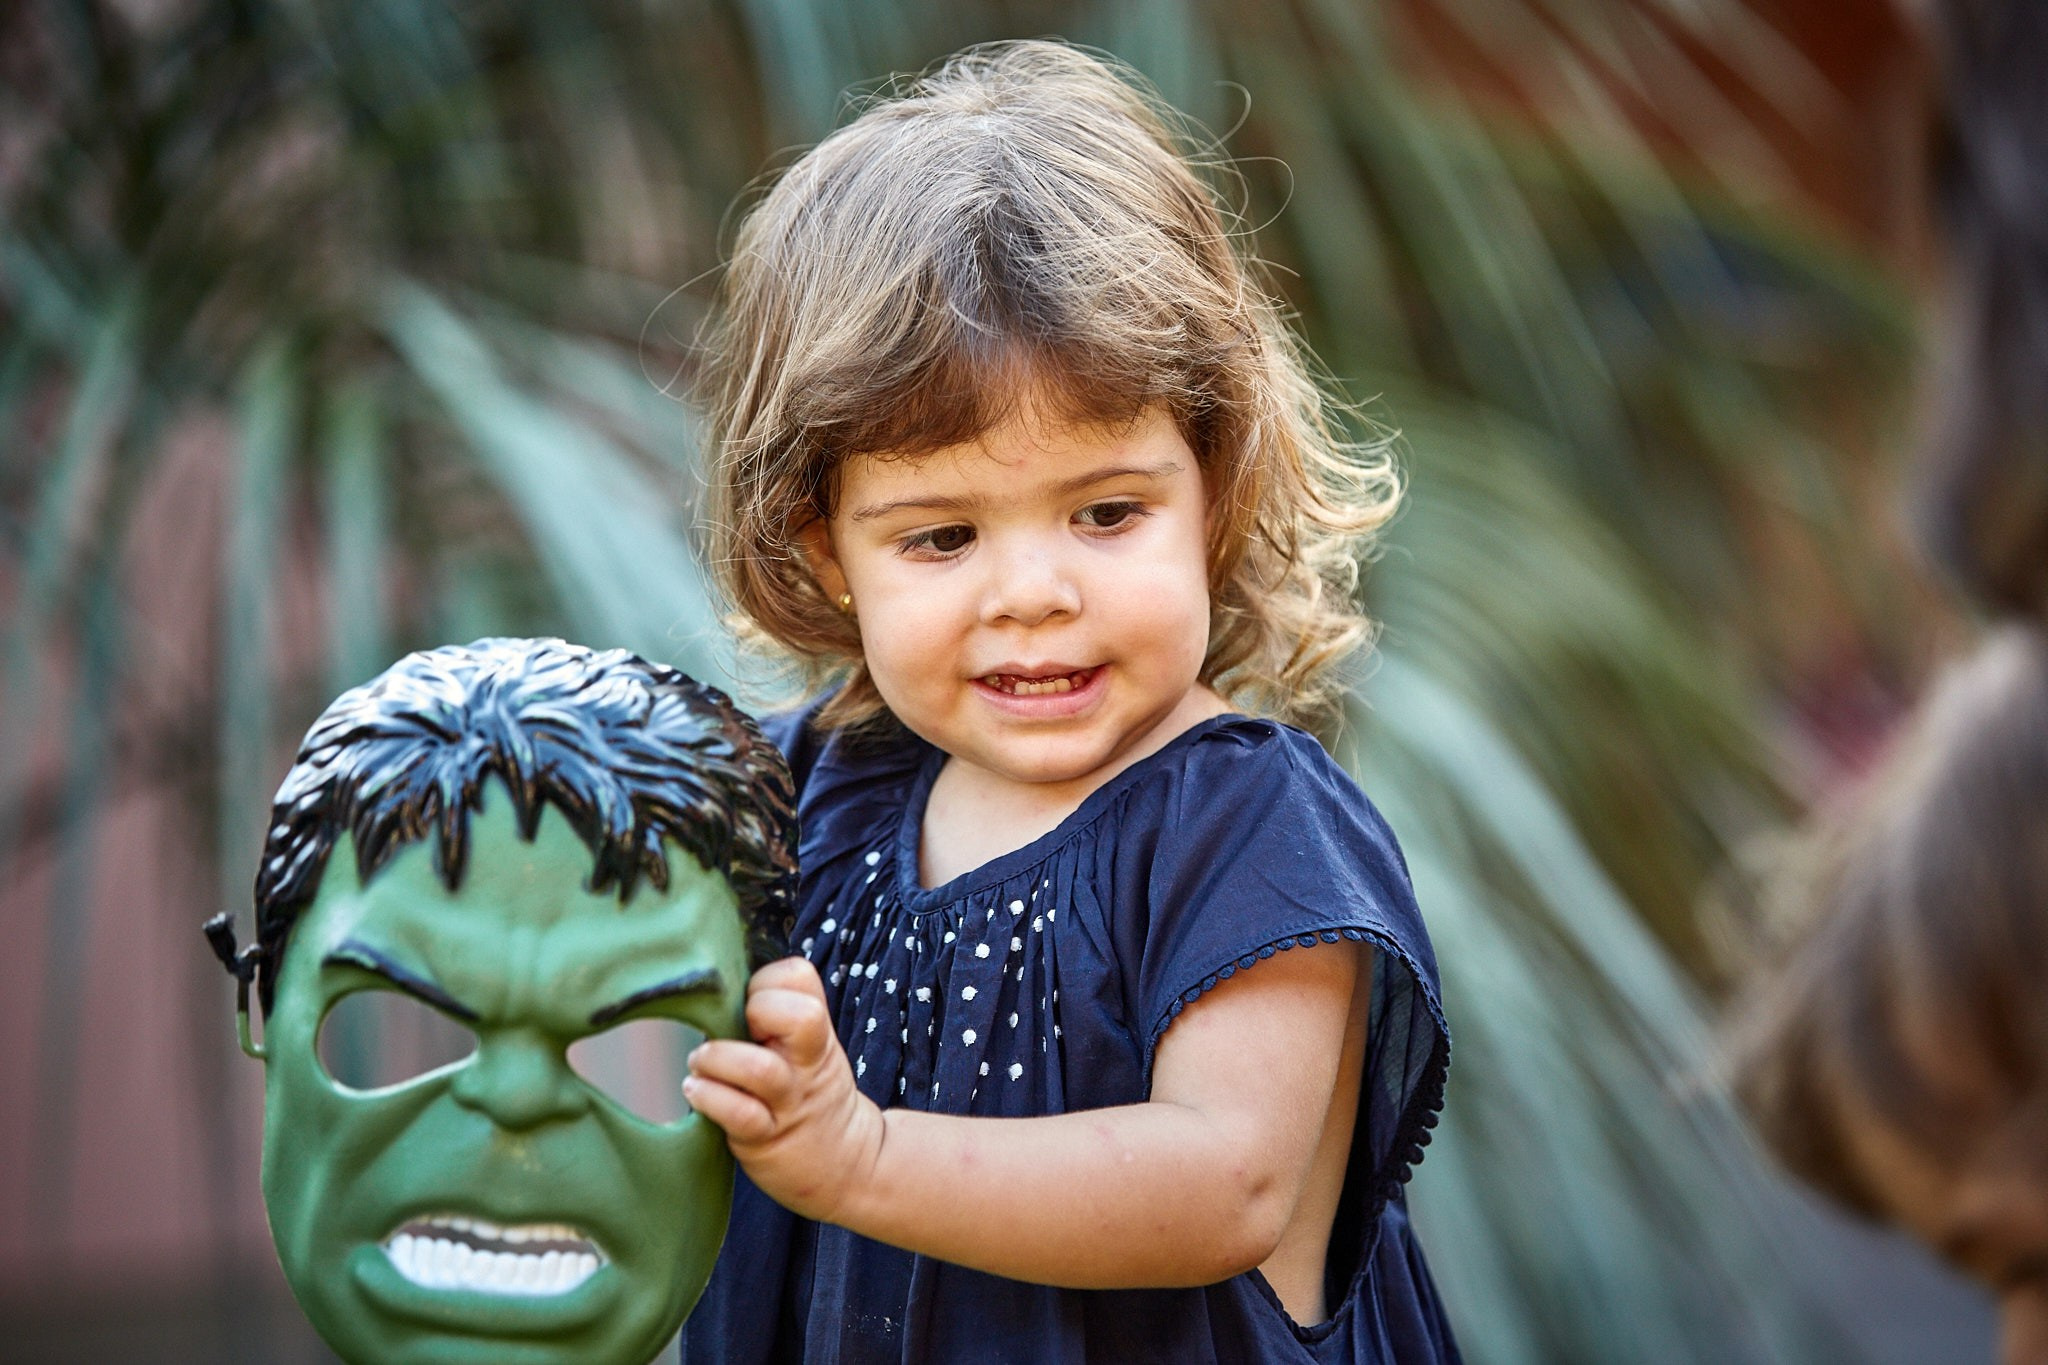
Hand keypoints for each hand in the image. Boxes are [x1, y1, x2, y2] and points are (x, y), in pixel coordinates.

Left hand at [685, 956, 884, 1225]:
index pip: (800, 977)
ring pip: (759, 1069)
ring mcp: (789, 1102)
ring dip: (717, 1058)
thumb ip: (780, 1017)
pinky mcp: (768, 1139)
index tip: (750, 1003)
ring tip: (700, 1063)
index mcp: (817, 1032)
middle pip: (800, 1016)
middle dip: (754, 1011)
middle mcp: (807, 1063)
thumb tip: (719, 989)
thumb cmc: (810, 1095)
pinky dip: (709, 1097)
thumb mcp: (812, 1049)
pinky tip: (696, 1091)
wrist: (847, 1164)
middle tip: (731, 1028)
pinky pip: (739, 1114)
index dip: (766, 981)